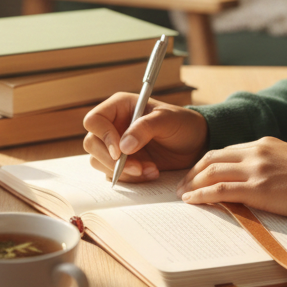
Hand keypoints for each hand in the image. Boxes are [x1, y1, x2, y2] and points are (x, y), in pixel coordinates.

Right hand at [82, 92, 208, 181]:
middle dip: (112, 160)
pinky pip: (113, 174)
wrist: (195, 144)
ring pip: (99, 161)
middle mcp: (113, 125)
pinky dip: (130, 179)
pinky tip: (151, 173)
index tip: (120, 151)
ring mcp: (116, 145)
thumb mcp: (167, 120)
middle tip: (137, 167)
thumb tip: (123, 146)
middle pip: (92, 144)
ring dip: (123, 171)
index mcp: (119, 107)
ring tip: (150, 170)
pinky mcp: (123, 163)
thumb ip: (145, 128)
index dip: (103, 136)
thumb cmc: (182, 124)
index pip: (94, 120)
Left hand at [177, 137, 286, 219]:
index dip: (206, 163)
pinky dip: (202, 194)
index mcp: (264, 143)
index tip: (195, 174)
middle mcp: (257, 152)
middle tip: (181, 185)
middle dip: (193, 172)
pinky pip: (221, 189)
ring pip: (212, 171)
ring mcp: (257, 169)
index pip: (225, 150)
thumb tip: (252, 180)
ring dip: (193, 184)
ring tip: (182, 195)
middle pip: (212, 158)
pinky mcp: (258, 188)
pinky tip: (193, 201)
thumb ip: (269, 165)